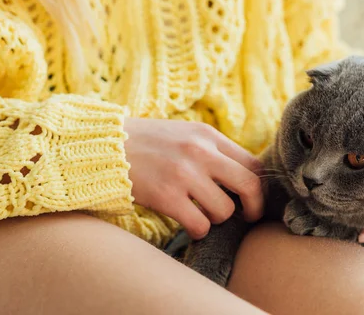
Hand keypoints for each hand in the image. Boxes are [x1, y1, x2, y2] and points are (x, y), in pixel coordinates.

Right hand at [124, 118, 262, 239]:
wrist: (104, 145)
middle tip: (248, 217)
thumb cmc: (147, 143)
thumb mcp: (184, 134)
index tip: (252, 199)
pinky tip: (189, 224)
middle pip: (249, 185)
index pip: (252, 163)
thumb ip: (212, 150)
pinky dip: (199, 230)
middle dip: (254, 207)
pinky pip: (200, 224)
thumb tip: (243, 177)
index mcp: (208, 135)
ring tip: (203, 214)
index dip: (259, 187)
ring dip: (217, 219)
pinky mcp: (166, 195)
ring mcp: (184, 173)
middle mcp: (200, 152)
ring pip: (224, 209)